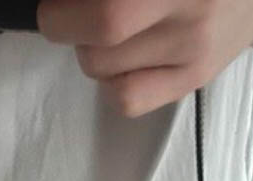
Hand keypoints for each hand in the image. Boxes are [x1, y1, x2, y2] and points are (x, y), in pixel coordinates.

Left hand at [36, 0, 252, 117]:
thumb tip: (73, 6)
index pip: (111, 6)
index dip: (67, 6)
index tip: (60, 2)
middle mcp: (193, 5)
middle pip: (103, 25)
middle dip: (66, 20)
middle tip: (68, 12)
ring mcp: (193, 47)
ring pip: (102, 65)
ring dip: (87, 49)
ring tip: (107, 31)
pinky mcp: (191, 80)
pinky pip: (126, 99)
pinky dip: (109, 80)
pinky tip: (122, 60)